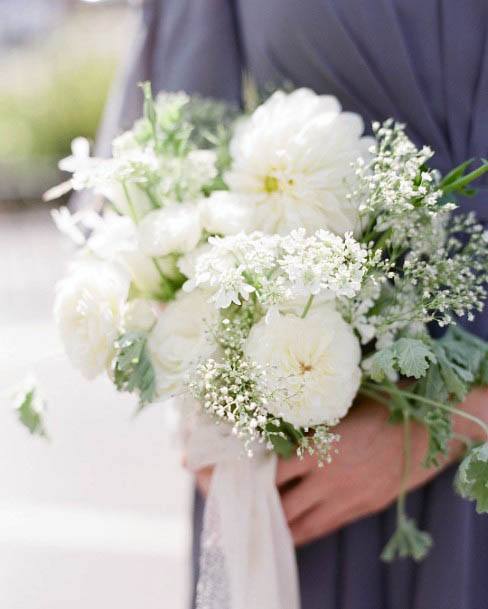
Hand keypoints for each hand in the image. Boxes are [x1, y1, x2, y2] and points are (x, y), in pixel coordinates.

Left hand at [189, 389, 487, 545]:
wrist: (426, 432)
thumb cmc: (381, 405)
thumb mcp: (337, 403)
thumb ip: (301, 415)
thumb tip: (261, 416)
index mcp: (319, 447)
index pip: (261, 468)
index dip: (229, 471)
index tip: (198, 465)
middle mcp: (327, 479)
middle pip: (273, 503)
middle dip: (242, 502)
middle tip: (219, 494)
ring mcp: (343, 499)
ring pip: (293, 523)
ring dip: (267, 520)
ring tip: (244, 512)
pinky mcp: (357, 510)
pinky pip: (318, 529)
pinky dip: (295, 530)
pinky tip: (281, 524)